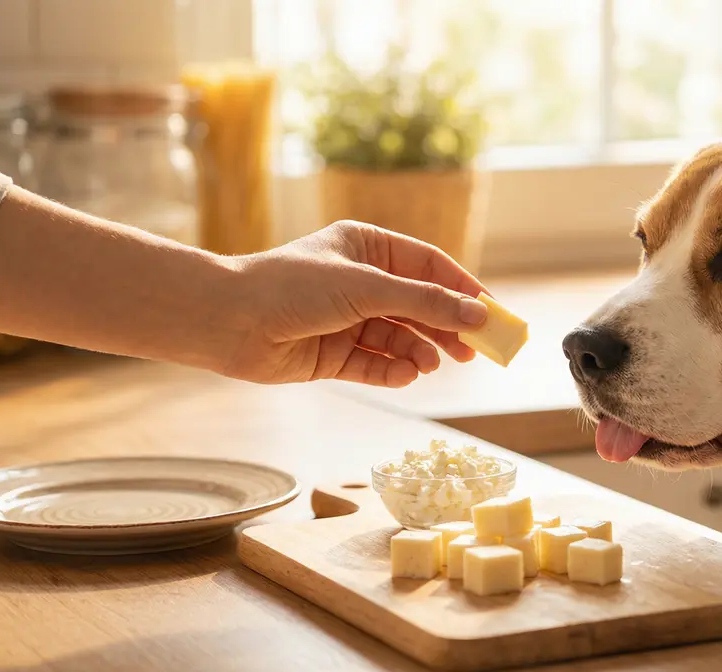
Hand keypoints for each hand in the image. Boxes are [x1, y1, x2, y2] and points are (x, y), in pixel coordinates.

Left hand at [221, 220, 489, 386]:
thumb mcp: (368, 287)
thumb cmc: (292, 286)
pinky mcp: (333, 355)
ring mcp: (347, 320)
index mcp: (367, 248)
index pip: (429, 266)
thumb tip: (479, 314)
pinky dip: (393, 371)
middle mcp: (359, 282)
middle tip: (476, 351)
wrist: (228, 320)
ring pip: (400, 338)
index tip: (493, 313)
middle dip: (447, 328)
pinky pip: (376, 364)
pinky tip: (405, 375)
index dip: (463, 289)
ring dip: (420, 352)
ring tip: (431, 365)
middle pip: (420, 306)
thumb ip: (426, 303)